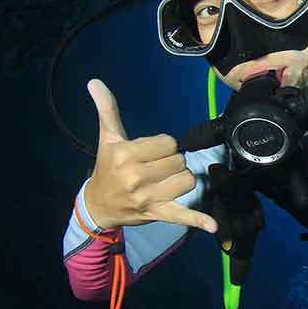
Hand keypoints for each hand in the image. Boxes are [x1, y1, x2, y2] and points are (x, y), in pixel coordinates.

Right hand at [80, 79, 218, 232]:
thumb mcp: (107, 138)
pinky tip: (212, 226)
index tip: (150, 152)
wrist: (98, 205)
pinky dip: (198, 220)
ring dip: (181, 180)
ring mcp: (147, 197)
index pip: (168, 143)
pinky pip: (181, 215)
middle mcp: (136, 176)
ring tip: (165, 182)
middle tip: (155, 168)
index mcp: (126, 154)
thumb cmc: (106, 168)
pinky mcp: (157, 213)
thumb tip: (95, 82)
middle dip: (171, 162)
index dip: (163, 146)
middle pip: (179, 161)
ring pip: (186, 181)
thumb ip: (106, 109)